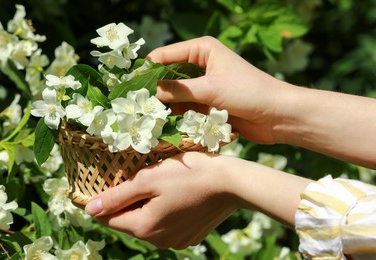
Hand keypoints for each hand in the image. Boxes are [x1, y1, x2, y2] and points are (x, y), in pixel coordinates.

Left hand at [85, 152, 239, 248]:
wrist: (231, 183)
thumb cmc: (188, 174)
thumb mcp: (148, 179)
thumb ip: (118, 196)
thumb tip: (89, 210)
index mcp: (144, 227)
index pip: (110, 219)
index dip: (103, 202)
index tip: (105, 184)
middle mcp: (158, 241)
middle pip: (130, 222)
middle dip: (128, 202)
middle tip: (136, 177)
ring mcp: (176, 241)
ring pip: (149, 224)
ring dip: (147, 207)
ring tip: (158, 184)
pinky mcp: (190, 236)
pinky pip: (167, 225)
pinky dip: (164, 212)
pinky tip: (175, 195)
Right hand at [148, 36, 290, 143]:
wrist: (278, 116)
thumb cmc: (248, 92)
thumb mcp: (210, 88)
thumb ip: (179, 90)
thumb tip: (152, 92)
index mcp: (203, 50)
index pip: (166, 56)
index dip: (148, 69)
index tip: (129, 85)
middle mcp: (202, 65)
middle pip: (169, 76)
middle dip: (156, 90)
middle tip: (136, 105)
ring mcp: (205, 86)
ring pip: (177, 94)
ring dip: (166, 106)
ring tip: (148, 118)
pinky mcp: (209, 104)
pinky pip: (187, 108)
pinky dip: (179, 116)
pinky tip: (167, 124)